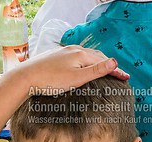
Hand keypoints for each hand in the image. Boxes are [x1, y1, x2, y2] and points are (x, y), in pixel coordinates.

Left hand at [14, 45, 129, 94]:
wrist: (26, 78)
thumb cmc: (51, 80)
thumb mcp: (77, 78)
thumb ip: (96, 71)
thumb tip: (114, 62)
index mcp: (81, 55)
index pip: (104, 62)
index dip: (116, 70)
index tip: (126, 77)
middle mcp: (74, 50)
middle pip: (96, 56)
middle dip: (108, 65)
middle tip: (118, 74)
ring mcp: (64, 52)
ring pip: (86, 56)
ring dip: (97, 62)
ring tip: (104, 70)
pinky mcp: (56, 56)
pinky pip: (76, 57)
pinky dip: (85, 62)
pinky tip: (83, 67)